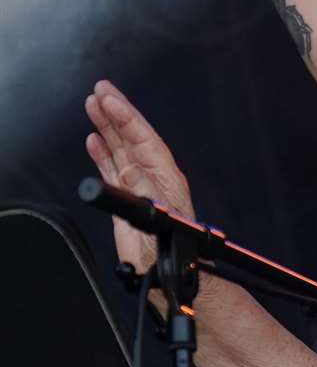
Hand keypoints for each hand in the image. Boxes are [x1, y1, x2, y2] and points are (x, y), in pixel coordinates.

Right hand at [84, 80, 195, 275]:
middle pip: (133, 137)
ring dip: (107, 128)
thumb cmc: (174, 252)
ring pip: (121, 149)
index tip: (110, 98)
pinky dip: (103, 153)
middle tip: (101, 90)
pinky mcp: (129, 200)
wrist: (170, 276)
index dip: (127, 117)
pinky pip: (113, 168)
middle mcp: (154, 179)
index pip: (145, 139)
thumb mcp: (162, 222)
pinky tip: (94, 140)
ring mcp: (140, 188)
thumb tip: (129, 173)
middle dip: (117, 113)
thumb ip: (145, 196)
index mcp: (166, 179)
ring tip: (93, 105)